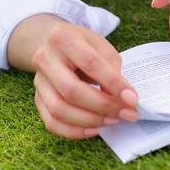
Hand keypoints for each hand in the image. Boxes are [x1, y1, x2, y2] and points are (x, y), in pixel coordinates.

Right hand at [31, 22, 138, 139]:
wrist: (54, 45)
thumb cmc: (82, 45)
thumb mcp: (101, 46)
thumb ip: (111, 69)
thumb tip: (119, 99)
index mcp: (63, 37)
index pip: (90, 64)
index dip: (113, 84)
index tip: (132, 99)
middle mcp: (45, 58)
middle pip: (71, 90)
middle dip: (103, 106)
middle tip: (126, 114)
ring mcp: (38, 80)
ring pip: (59, 110)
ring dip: (90, 121)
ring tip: (112, 120)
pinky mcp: (37, 98)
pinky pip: (52, 122)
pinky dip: (74, 131)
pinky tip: (94, 129)